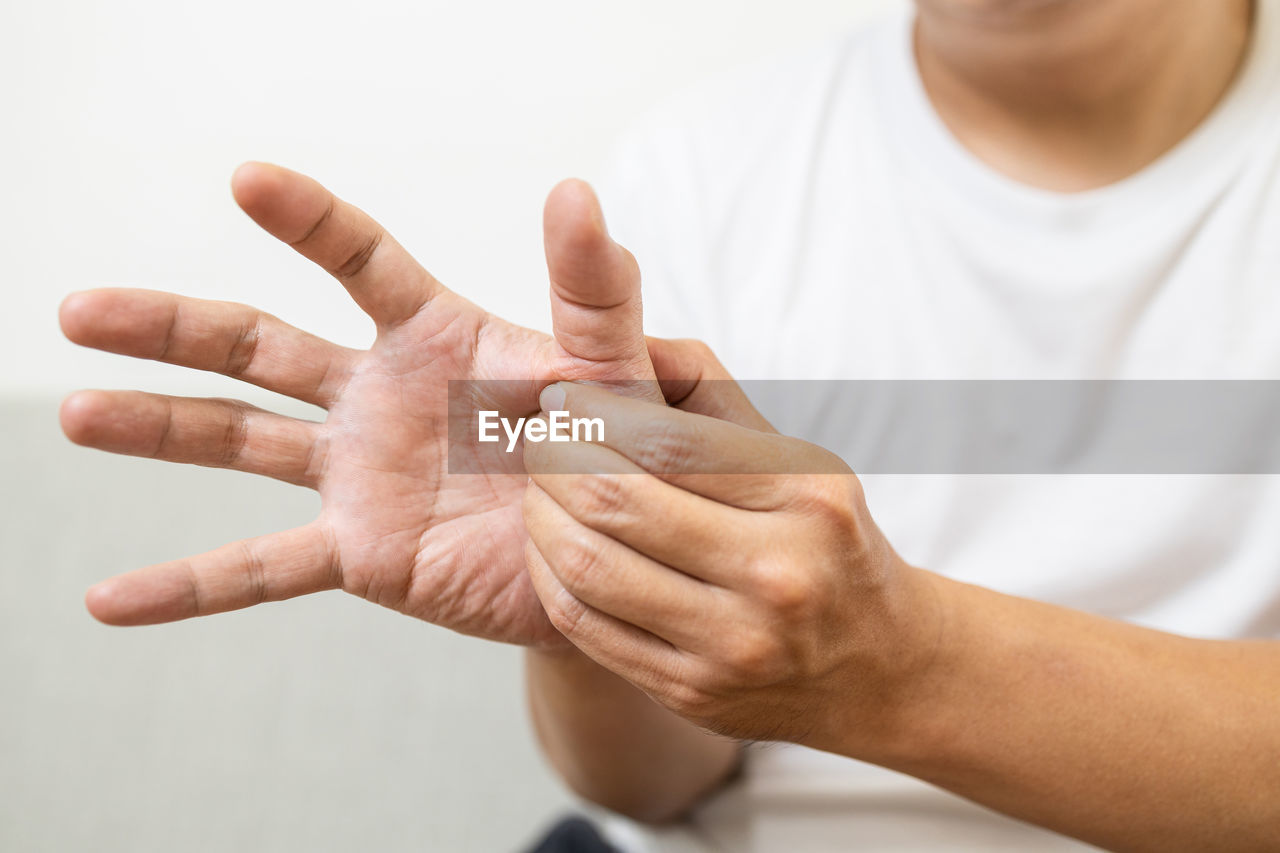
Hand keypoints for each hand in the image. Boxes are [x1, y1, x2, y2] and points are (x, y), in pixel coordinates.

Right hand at [59, 162, 731, 646]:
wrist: (617, 556)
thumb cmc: (618, 450)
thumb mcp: (612, 370)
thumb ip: (594, 294)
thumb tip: (579, 194)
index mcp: (438, 336)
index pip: (361, 261)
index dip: (309, 220)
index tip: (249, 180)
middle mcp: (379, 395)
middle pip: (258, 346)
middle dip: (171, 326)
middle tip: (80, 311)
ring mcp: (359, 474)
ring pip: (239, 442)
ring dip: (156, 428)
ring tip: (77, 413)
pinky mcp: (361, 552)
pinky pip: (263, 570)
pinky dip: (190, 586)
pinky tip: (110, 600)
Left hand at [521, 382, 944, 746]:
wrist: (876, 667)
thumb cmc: (824, 542)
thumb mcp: (795, 457)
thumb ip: (711, 391)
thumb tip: (627, 343)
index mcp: (806, 498)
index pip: (669, 441)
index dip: (594, 413)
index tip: (562, 400)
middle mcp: (776, 574)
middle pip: (616, 503)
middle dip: (553, 458)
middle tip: (538, 440)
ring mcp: (732, 645)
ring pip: (588, 566)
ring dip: (540, 516)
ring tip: (539, 490)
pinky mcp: (691, 692)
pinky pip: (585, 625)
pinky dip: (549, 575)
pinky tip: (551, 546)